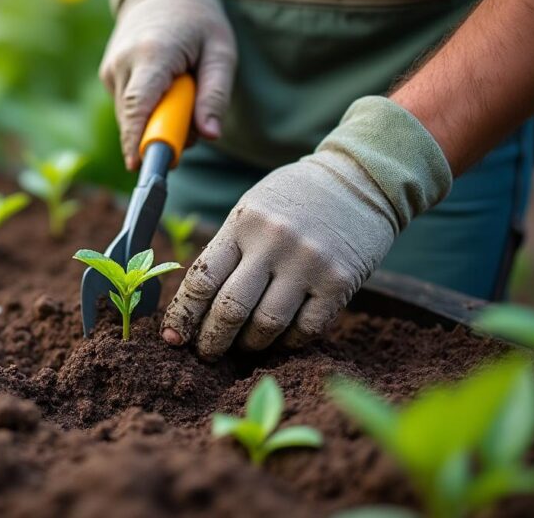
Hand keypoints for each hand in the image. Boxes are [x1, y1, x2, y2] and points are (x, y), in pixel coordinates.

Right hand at [99, 0, 235, 169]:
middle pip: (135, 120)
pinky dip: (148, 110)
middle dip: (163, 134)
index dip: (138, 138)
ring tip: (179, 95)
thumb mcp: (221, 51)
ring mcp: (111, 70)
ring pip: (130, 118)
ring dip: (156, 121)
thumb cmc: (198, 21)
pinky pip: (128, 110)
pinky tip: (163, 88)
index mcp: (152, 53)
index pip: (140, 104)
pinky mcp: (108, 76)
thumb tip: (211, 135)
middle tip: (194, 123)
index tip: (138, 166)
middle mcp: (123, 62)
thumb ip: (216, 94)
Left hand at [159, 94, 454, 357]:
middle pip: (230, 309)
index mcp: (243, 223)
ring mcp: (309, 263)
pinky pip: (306, 329)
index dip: (182, 315)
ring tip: (242, 347)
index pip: (201, 279)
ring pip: (267, 325)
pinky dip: (288, 342)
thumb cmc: (295, 198)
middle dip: (211, 340)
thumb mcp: (252, 209)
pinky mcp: (340, 282)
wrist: (361, 179)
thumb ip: (227, 250)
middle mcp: (274, 243)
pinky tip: (280, 339)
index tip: (173, 337)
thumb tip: (195, 307)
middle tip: (206, 354)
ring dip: (249, 345)